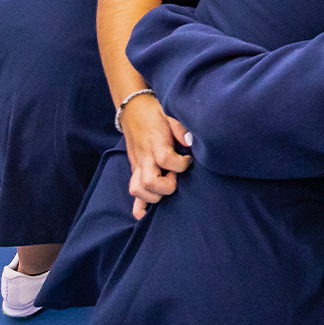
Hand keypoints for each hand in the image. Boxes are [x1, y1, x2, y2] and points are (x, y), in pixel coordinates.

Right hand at [118, 93, 190, 219]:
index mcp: (155, 143)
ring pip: (137, 190)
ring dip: (154, 195)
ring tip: (167, 186)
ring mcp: (137, 165)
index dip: (180, 164)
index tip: (189, 160)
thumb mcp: (172, 115)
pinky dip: (140, 205)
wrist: (134, 111)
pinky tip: (149, 213)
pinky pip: (133, 193)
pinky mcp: (134, 171)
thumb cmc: (157, 114)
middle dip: (167, 186)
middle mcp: (144, 157)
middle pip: (150, 182)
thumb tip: (190, 143)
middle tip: (176, 177)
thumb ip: (182, 129)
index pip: (166, 159)